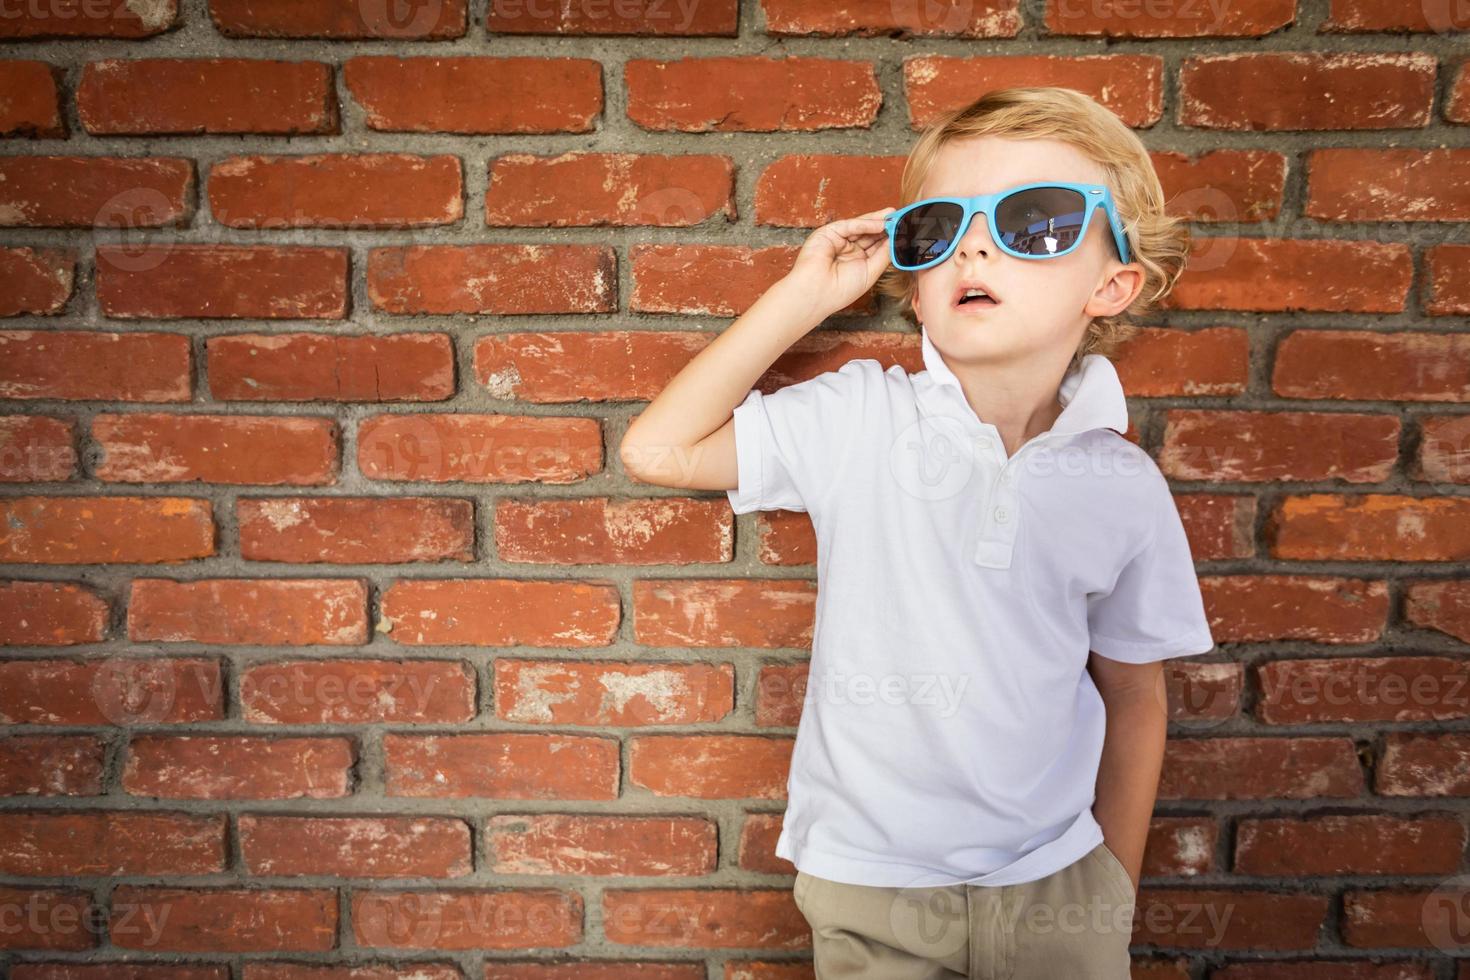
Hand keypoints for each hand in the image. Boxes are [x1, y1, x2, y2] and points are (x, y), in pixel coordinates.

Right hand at [782, 207, 897, 320]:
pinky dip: (865, 224)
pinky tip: (879, 224)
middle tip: (901, 217)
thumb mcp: (870, 272)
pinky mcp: (828, 233)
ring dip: (877, 220)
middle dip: (885, 225)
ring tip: (893, 216)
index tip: (904, 230)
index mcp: (857, 262)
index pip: (876, 245)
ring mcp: (838, 240)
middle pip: (869, 233)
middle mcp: (847, 250)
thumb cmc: (841, 289)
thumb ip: (883, 255)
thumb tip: (896, 239)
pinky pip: (849, 225)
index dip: (889, 237)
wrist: (817, 293)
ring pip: (860, 227)